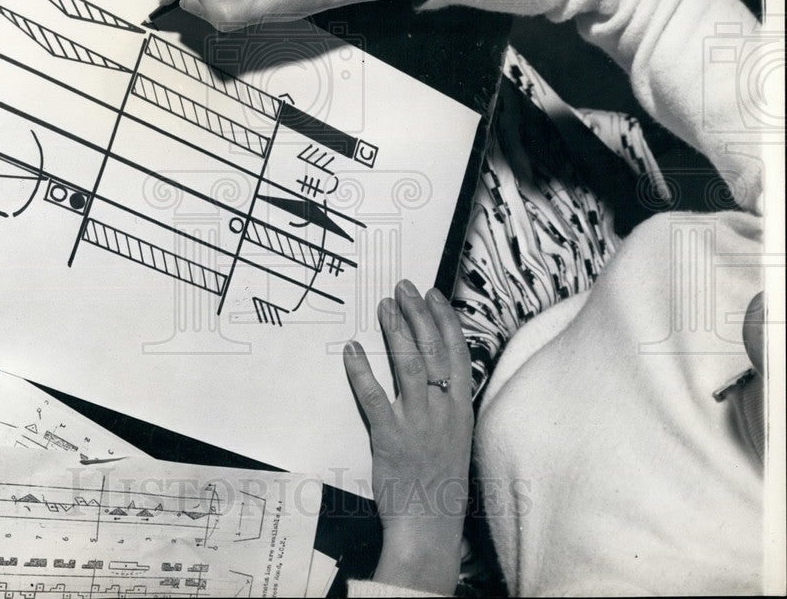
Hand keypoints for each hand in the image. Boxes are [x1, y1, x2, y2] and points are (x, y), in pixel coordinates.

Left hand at [344, 280, 472, 595]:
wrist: (430, 525)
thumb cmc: (441, 483)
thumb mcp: (456, 438)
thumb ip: (448, 405)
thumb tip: (438, 375)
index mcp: (461, 409)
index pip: (457, 353)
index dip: (445, 320)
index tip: (434, 295)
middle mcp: (443, 410)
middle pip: (433, 350)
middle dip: (418, 314)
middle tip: (403, 288)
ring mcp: (418, 421)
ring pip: (409, 365)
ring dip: (396, 332)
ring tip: (384, 306)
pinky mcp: (390, 436)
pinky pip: (373, 396)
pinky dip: (361, 371)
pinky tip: (352, 349)